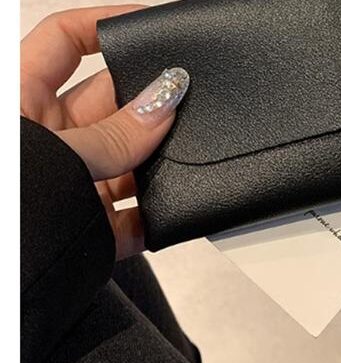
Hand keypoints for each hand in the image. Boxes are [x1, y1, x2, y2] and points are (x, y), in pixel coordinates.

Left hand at [21, 5, 189, 258]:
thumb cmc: (3, 215)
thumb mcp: (56, 156)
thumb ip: (116, 132)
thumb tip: (168, 96)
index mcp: (23, 103)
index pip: (65, 41)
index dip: (108, 24)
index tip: (156, 26)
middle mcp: (49, 138)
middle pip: (112, 104)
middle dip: (150, 103)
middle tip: (188, 101)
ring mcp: (71, 183)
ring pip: (129, 162)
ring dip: (157, 165)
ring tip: (184, 161)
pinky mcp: (90, 227)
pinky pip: (135, 218)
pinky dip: (156, 219)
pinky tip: (174, 212)